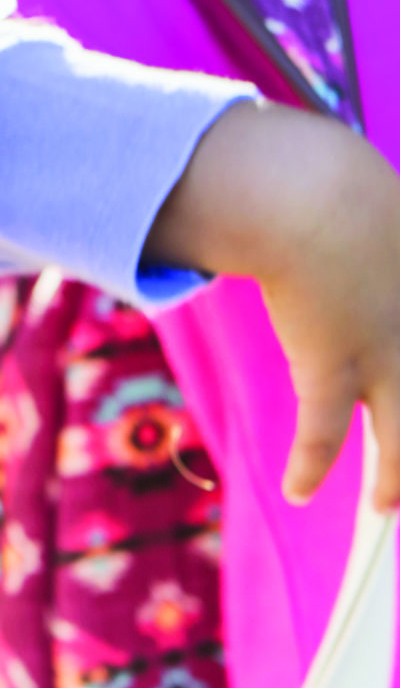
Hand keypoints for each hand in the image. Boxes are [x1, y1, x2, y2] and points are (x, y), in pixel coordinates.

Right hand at [145, 100, 399, 508]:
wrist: (314, 198)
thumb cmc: (342, 185)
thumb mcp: (385, 206)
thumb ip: (379, 228)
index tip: (396, 382)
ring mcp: (385, 358)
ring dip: (395, 476)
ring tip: (389, 503)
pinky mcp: (334, 370)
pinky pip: (326, 432)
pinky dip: (311, 464)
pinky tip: (298, 490)